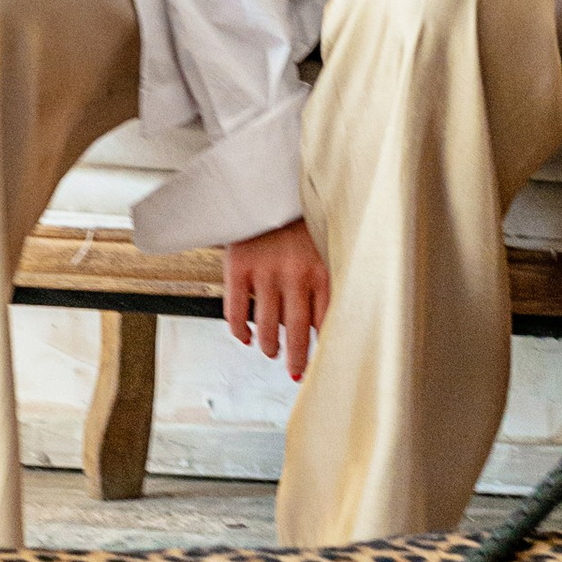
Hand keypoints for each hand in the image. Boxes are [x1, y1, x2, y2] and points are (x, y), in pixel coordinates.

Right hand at [223, 217, 330, 380]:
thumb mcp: (324, 248)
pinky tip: (246, 338)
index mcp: (321, 271)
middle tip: (296, 373)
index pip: (324, 322)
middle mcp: (294, 275)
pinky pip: (237, 311)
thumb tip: (323, 327)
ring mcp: (265, 273)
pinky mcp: (238, 269)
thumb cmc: (301, 221)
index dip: (322, 347)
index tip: (322, 363)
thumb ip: (325, 282)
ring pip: (267, 326)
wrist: (269, 188)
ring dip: (270, 346)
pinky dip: (240, 331)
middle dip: (296, 359)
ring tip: (271, 352)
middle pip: (296, 332)